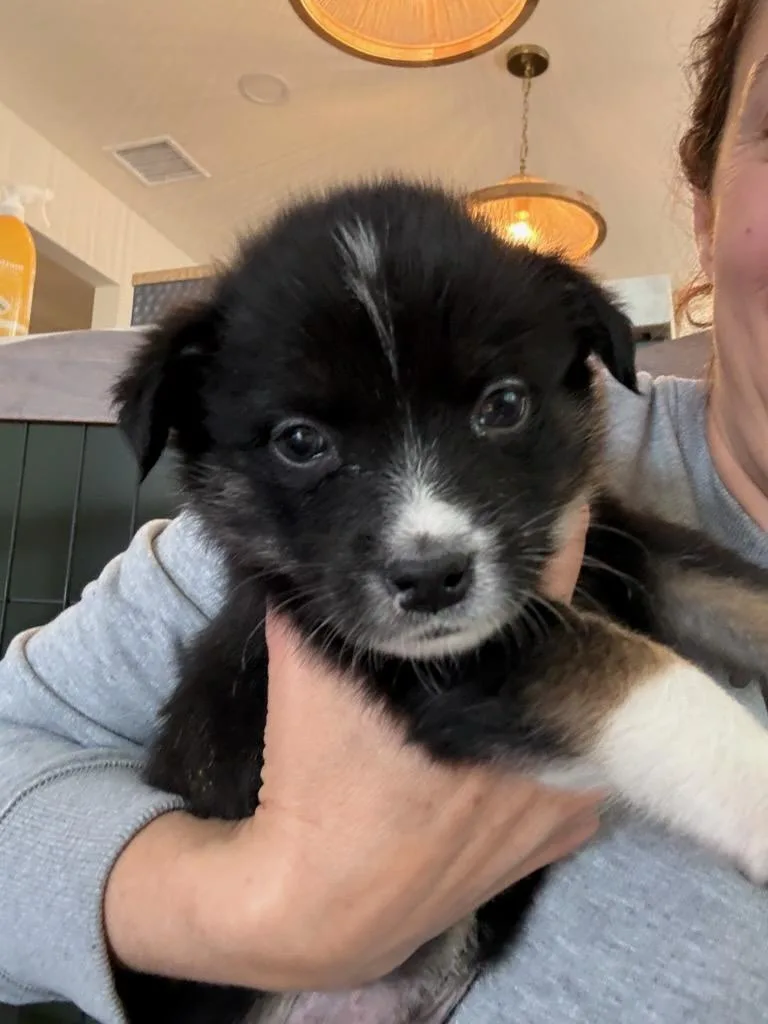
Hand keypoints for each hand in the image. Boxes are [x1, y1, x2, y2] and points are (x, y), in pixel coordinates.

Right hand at [105, 505, 599, 991]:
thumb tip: (302, 550)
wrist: (322, 905)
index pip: (545, 593)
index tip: (530, 514)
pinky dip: (556, 740)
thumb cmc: (317, 784)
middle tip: (502, 591)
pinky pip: (578, 766)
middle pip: (569, 648)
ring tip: (508, 658)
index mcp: (498, 692)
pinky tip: (515, 729)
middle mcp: (549, 742)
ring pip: (578, 705)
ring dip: (554, 676)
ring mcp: (563, 797)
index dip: (536, 549)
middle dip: (539, 617)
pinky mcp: (560, 840)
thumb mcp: (305, 679)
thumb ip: (311, 606)